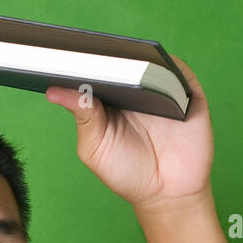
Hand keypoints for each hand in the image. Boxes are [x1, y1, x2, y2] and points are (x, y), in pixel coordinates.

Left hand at [44, 53, 213, 212]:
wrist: (167, 194)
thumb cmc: (127, 172)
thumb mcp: (96, 147)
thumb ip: (82, 116)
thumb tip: (54, 91)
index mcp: (108, 97)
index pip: (95, 68)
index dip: (81, 57)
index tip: (63, 50)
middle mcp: (134, 88)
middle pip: (121, 57)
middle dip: (106, 50)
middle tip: (90, 48)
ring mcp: (161, 89)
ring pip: (150, 59)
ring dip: (137, 54)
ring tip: (119, 56)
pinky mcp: (188, 94)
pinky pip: (178, 71)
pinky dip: (167, 68)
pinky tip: (152, 72)